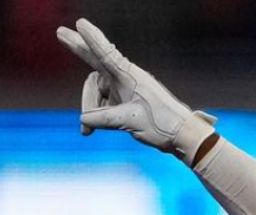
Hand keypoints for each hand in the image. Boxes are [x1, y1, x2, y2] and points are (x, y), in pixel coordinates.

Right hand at [56, 18, 216, 164]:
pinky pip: (103, 104)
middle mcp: (126, 78)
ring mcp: (125, 89)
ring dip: (90, 109)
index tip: (81, 24)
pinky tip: (88, 132)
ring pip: (97, 92)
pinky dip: (96, 116)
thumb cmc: (162, 125)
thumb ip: (104, 119)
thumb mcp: (130, 122)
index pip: (106, 55)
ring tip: (87, 131)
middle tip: (60, 32)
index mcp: (129, 76)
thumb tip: (83, 119)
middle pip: (94, 69)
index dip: (92, 40)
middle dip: (78, 54)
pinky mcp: (125, 100)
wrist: (182, 137)